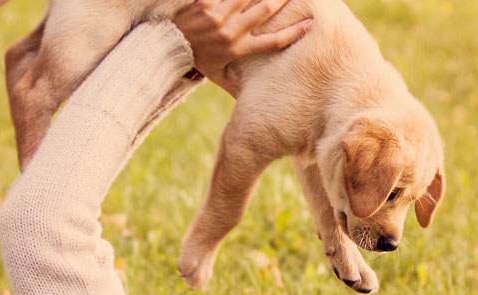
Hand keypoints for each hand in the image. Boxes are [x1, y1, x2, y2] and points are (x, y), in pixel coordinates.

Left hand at [172, 0, 312, 96]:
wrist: (166, 45)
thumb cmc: (196, 59)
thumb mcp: (216, 75)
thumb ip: (236, 84)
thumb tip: (251, 100)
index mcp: (237, 50)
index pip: (271, 42)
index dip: (293, 32)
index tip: (311, 23)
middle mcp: (229, 33)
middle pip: (264, 11)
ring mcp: (216, 16)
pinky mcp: (204, 2)